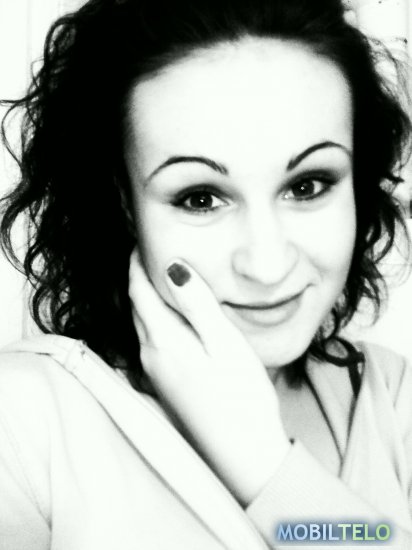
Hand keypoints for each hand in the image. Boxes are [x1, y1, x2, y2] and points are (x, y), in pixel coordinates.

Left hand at [129, 249, 290, 506]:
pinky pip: (152, 341)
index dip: (138, 262)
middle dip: (139, 277)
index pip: (138, 289)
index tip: (143, 240)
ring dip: (146, 299)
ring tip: (162, 279)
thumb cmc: (241, 397)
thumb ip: (196, 303)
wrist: (243, 452)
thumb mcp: (224, 342)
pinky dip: (156, 320)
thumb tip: (173, 267)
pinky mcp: (167, 385)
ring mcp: (156, 373)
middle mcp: (151, 356)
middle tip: (150, 253)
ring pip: (142, 324)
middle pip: (136, 306)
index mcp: (163, 341)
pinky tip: (175, 319)